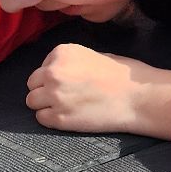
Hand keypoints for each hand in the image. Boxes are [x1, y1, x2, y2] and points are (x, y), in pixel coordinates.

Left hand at [25, 43, 170, 139]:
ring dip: (46, 104)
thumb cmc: (122, 75)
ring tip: (67, 105)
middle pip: (33, 84)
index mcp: (62, 53)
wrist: (138, 97)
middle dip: (46, 89)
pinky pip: (41, 118)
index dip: (55, 75)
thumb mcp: (93, 55)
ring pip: (32, 102)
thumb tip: (54, 72)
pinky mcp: (59, 118)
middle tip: (66, 95)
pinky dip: (53, 118)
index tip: (73, 80)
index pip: (42, 67)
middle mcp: (53, 72)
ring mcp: (54, 96)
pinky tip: (71, 115)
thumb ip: (70, 62)